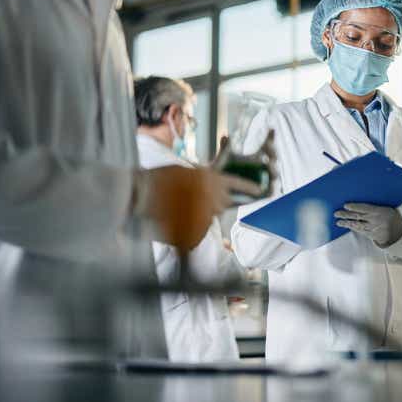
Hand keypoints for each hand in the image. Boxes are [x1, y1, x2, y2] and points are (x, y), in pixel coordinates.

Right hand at [134, 166, 261, 252]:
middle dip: (214, 203)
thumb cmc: (159, 179)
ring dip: (198, 214)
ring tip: (178, 209)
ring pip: (210, 216)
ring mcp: (206, 213)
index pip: (237, 183)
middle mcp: (212, 194)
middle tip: (196, 202)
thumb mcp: (185, 172)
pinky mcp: (197, 228)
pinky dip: (189, 226)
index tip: (260, 190)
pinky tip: (174, 219)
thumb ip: (202, 180)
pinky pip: (198, 229)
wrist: (141, 193)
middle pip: (223, 203)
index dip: (249, 188)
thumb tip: (209, 188)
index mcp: (211, 178)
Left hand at [213, 130, 277, 198]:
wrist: (221, 193)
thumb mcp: (225, 160)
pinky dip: (272, 188)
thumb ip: (226, 149)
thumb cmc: (226, 173)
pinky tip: (270, 183)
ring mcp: (266, 180)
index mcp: (258, 157)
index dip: (271, 137)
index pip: (267, 145)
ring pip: (275, 174)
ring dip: (273, 168)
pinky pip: (272, 191)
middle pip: (273, 157)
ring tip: (269, 164)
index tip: (271, 129)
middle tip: (267, 145)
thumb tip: (225, 136)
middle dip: (272, 151)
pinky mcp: (265, 194)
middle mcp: (265, 167)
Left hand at [334, 203, 401, 247]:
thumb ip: (374, 207)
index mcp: (379, 211)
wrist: (400, 232)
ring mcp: (373, 229)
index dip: (354, 207)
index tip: (345, 205)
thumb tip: (360, 205)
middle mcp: (375, 220)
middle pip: (358, 217)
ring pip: (357, 225)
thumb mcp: (386, 209)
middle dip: (346, 215)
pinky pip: (361, 231)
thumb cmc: (392, 217)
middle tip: (336, 213)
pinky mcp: (372, 235)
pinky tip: (347, 226)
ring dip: (347, 223)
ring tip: (338, 222)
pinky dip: (353, 228)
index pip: (364, 208)